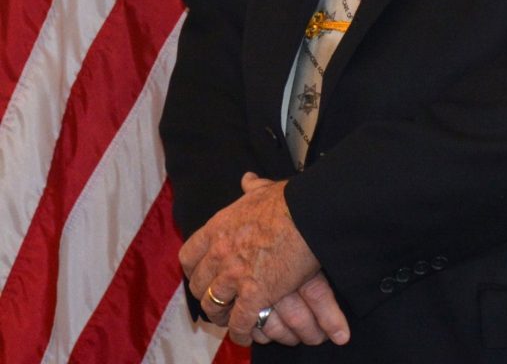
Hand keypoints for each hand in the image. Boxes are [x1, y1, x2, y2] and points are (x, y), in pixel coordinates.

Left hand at [180, 172, 343, 344]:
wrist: (309, 214)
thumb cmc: (289, 200)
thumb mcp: (263, 190)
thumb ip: (251, 188)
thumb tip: (247, 180)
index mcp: (218, 228)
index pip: (188, 257)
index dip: (195, 269)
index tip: (204, 274)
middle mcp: (220, 253)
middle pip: (199, 285)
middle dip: (207, 294)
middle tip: (219, 299)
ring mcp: (235, 275)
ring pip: (214, 307)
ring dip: (221, 316)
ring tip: (230, 319)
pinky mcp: (255, 293)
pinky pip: (239, 322)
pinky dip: (241, 331)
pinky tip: (246, 334)